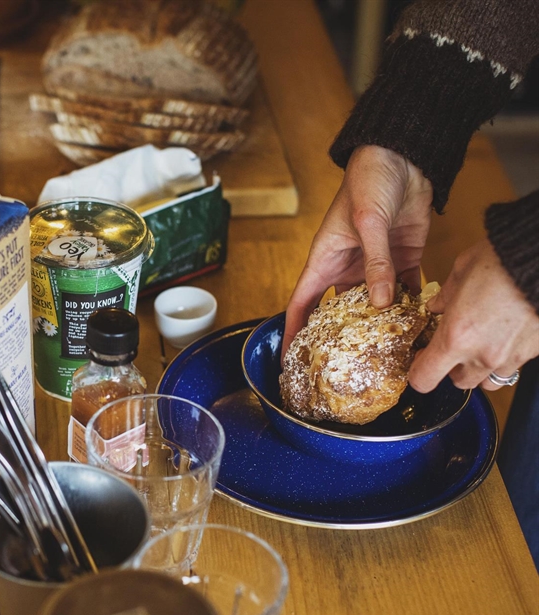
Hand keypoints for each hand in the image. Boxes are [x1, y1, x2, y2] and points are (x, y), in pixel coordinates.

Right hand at [283, 145, 432, 354]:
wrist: (404, 156)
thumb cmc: (370, 180)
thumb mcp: (368, 222)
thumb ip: (375, 262)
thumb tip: (379, 302)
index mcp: (325, 259)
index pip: (302, 304)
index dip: (293, 332)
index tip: (290, 360)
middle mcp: (348, 267)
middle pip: (338, 311)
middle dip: (339, 336)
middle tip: (344, 366)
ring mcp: (376, 265)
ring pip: (373, 304)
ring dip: (379, 323)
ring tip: (385, 352)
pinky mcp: (403, 259)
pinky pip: (404, 289)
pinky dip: (409, 305)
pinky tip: (417, 324)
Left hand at [409, 239, 538, 391]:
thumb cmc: (503, 261)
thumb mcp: (461, 272)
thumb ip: (444, 296)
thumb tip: (437, 306)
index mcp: (455, 337)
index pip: (424, 378)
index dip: (418, 373)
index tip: (420, 360)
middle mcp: (482, 354)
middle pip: (459, 382)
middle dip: (452, 369)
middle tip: (451, 347)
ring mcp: (511, 357)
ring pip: (489, 380)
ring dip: (480, 368)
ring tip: (481, 344)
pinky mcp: (533, 351)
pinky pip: (514, 367)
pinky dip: (506, 358)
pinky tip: (504, 335)